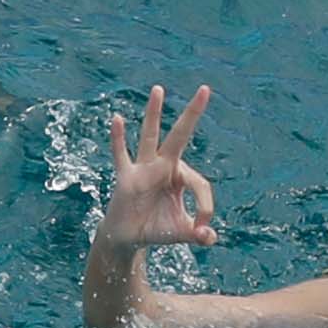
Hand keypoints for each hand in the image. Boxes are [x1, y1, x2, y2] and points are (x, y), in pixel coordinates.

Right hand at [96, 82, 220, 255]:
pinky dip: (119, 139)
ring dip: (154, 114)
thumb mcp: (180, 232)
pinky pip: (121, 156)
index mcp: (180, 177)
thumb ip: (197, 234)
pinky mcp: (126, 178)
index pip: (199, 183)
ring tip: (159, 89)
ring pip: (150, 136)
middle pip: (179, 136)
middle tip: (205, 88)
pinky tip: (117, 119)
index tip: (202, 228)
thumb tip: (210, 238)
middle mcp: (163, 166)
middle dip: (192, 114)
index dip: (205, 207)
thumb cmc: (155, 229)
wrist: (128, 237)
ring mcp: (143, 169)